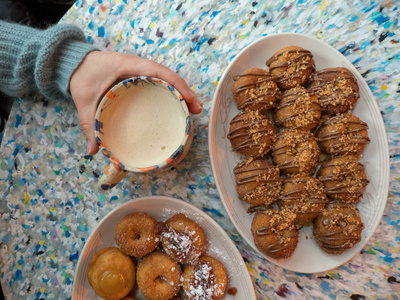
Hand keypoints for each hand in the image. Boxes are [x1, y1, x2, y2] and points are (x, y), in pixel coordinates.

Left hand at [70, 51, 202, 154]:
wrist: (76, 63)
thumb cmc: (82, 76)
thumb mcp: (84, 101)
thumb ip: (88, 124)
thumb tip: (93, 151)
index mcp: (129, 66)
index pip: (159, 72)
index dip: (177, 85)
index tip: (189, 100)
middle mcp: (139, 67)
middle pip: (169, 77)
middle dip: (185, 92)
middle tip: (196, 111)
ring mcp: (141, 71)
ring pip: (167, 80)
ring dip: (181, 93)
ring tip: (192, 110)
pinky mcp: (140, 77)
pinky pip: (160, 83)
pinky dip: (171, 93)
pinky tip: (176, 107)